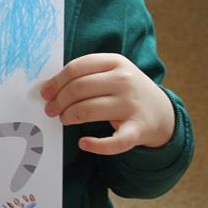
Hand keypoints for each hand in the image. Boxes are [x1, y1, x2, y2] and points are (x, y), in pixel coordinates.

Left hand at [41, 53, 174, 154]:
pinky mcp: (137, 130)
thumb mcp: (114, 72)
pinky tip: (84, 143)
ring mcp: (131, 105)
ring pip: (87, 110)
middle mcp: (125, 81)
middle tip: (51, 110)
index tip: (46, 93)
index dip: (56, 81)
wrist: (162, 112)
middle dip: (59, 101)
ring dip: (69, 117)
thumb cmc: (127, 90)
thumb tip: (51, 88)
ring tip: (64, 119)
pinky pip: (113, 142)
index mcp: (116, 62)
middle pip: (79, 88)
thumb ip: (87, 74)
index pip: (77, 68)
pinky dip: (95, 145)